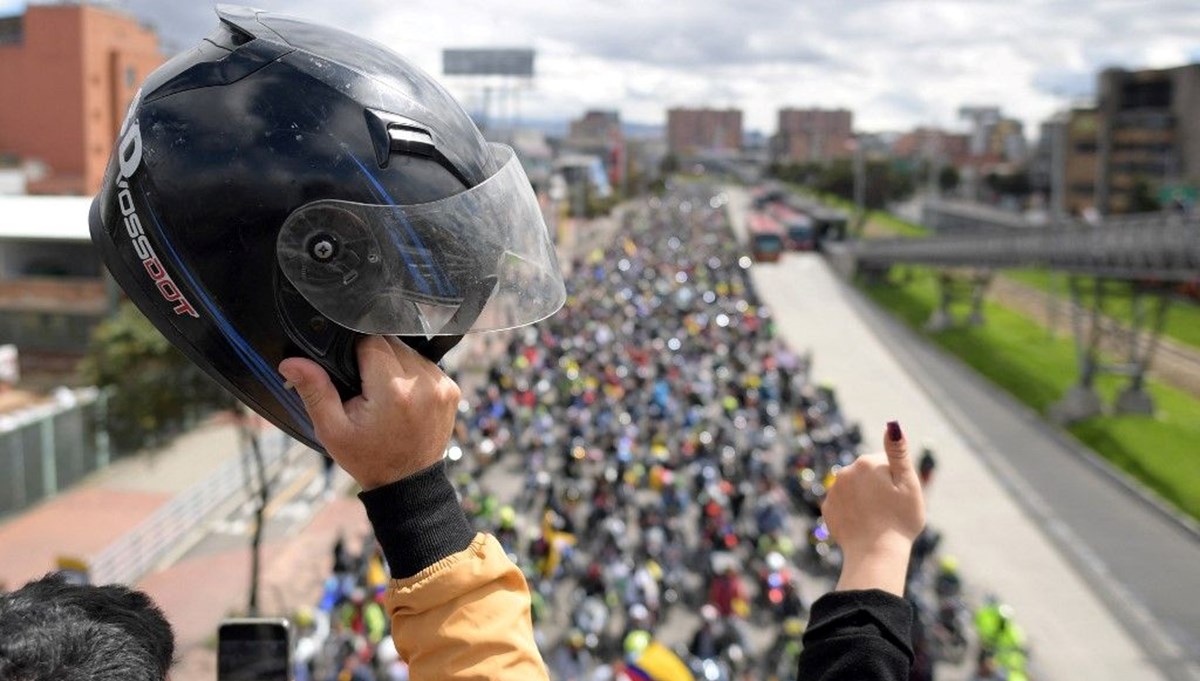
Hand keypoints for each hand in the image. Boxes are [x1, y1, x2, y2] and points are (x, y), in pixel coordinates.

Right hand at [278, 336, 461, 489]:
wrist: (407, 483)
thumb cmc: (368, 458)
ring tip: (385, 394)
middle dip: (375, 359)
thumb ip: (315, 391)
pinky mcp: (452, 389)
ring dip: (395, 364)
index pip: (371, 342)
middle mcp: (423, 383)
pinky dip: (413, 373)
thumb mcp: (332, 429)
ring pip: (410, 351)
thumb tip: (292, 362)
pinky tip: (403, 396)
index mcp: (393, 390)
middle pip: (392, 343)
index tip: (352, 375)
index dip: (355, 353)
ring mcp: (442, 385)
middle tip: (367, 389)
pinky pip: (426, 364)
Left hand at [822, 421, 925, 595]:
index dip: (896, 479)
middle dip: (879, 486)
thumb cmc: (899, 519)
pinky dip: (853, 512)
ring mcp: (833, 492)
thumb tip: (892, 424)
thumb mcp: (908, 483)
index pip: (885, 462)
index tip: (900, 495)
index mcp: (866, 463)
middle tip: (890, 508)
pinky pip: (844, 505)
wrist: (875, 553)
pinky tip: (864, 525)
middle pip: (868, 474)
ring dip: (865, 498)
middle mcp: (844, 472)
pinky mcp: (828, 510)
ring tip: (877, 518)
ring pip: (855, 489)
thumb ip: (899, 453)